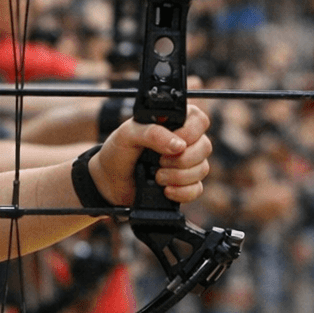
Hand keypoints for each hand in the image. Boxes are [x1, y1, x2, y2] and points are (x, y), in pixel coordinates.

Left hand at [89, 104, 211, 206]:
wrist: (108, 182)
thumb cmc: (117, 152)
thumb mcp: (127, 135)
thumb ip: (152, 133)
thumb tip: (178, 145)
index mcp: (173, 122)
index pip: (199, 120)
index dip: (190, 132)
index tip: (172, 142)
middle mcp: (184, 141)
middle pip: (205, 146)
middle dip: (182, 158)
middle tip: (159, 161)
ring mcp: (186, 164)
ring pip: (202, 169)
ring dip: (179, 176)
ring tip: (157, 176)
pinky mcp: (185, 184)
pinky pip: (197, 189)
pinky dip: (182, 192)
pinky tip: (165, 190)